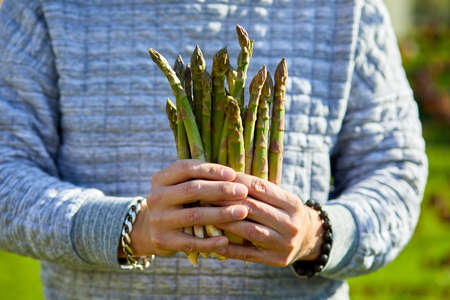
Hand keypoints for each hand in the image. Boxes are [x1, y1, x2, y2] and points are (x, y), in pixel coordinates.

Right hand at [120, 160, 249, 257]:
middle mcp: (156, 197)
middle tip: (243, 192)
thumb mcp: (180, 185)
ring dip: (221, 214)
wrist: (150, 229)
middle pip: (192, 190)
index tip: (233, 174)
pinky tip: (226, 240)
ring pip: (194, 215)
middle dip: (221, 190)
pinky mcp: (162, 240)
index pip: (187, 168)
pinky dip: (209, 242)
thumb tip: (235, 176)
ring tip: (243, 212)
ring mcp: (158, 220)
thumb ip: (200, 178)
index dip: (211, 170)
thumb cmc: (178, 202)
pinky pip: (190, 242)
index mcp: (161, 178)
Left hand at [214, 173, 323, 266]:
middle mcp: (291, 223)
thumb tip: (225, 177)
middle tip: (203, 195)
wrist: (309, 239)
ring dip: (225, 222)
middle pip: (253, 208)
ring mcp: (284, 243)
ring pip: (249, 230)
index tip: (216, 177)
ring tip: (205, 215)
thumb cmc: (284, 212)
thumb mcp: (280, 198)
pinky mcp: (277, 260)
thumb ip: (258, 190)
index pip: (260, 188)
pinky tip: (212, 241)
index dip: (237, 181)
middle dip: (226, 200)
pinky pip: (248, 254)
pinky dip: (229, 248)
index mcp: (291, 203)